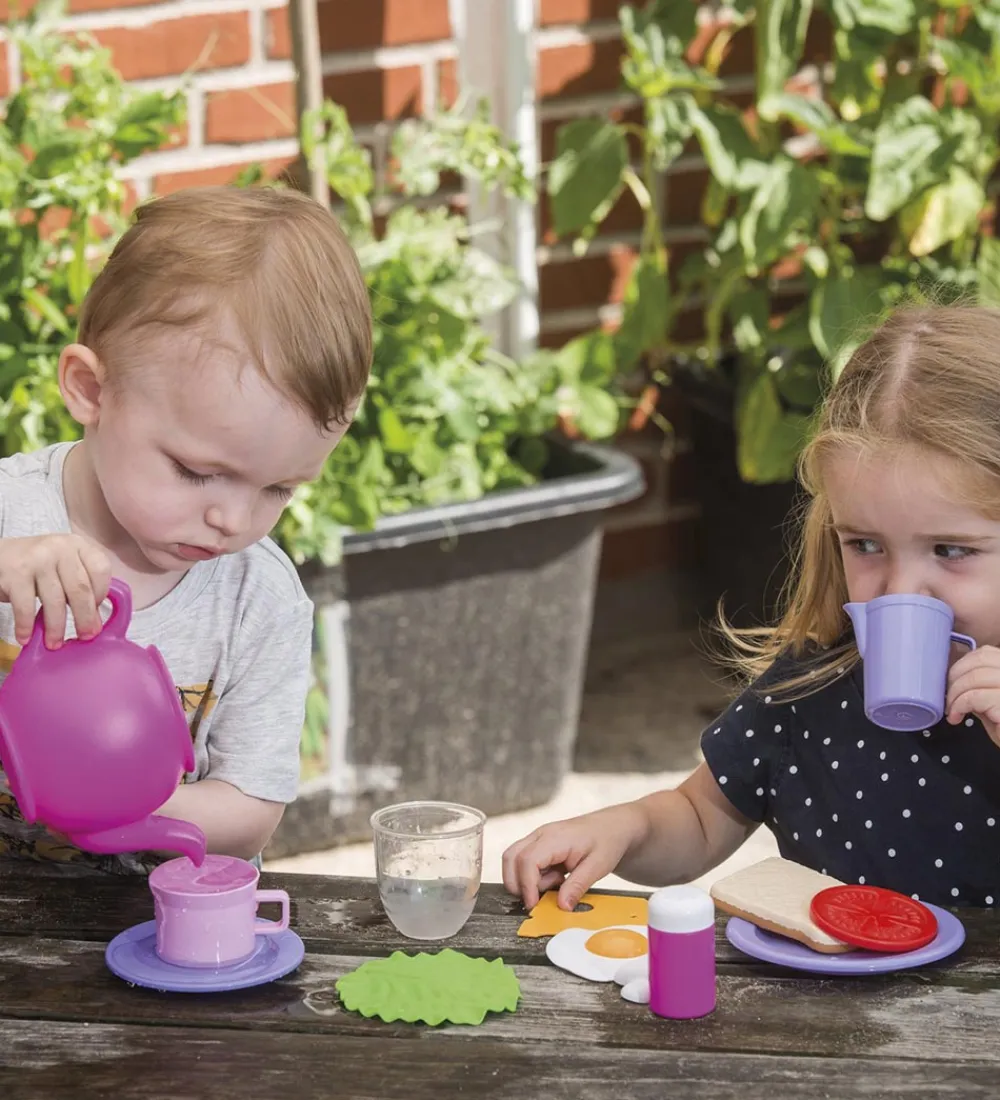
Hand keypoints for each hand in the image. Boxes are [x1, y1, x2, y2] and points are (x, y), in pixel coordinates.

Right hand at [0, 534, 110, 648]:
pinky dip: (26, 626)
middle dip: (84, 617)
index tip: (95, 613)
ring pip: (55, 600)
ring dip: (56, 627)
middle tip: (85, 636)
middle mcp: (60, 548)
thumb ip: (80, 587)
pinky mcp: (15, 573)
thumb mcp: (63, 567)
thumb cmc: (37, 566)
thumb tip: (94, 625)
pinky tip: (26, 638)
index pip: (101, 569)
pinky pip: (26, 607)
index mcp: (78, 545)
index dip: (101, 594)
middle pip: (80, 588)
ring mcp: (37, 559)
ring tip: (54, 643)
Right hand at [501, 803, 647, 911]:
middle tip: (540, 898)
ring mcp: (538, 838)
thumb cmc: (607, 841)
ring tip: (556, 883)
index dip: (527, 886)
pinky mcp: (539, 845)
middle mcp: (541, 835)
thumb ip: (578, 885)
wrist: (613, 827)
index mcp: (555, 837)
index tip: (534, 905)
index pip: (527, 860)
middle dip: (518, 884)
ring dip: (527, 880)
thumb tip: (561, 906)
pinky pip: (524, 862)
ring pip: (514, 860)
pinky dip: (533, 876)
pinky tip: (555, 878)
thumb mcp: (598, 866)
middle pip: (511, 858)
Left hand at [947, 645, 999, 743]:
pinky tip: (956, 717)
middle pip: (979, 662)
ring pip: (974, 678)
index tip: (952, 681)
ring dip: (955, 694)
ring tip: (952, 710)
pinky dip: (958, 706)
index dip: (963, 665)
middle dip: (956, 678)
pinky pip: (974, 697)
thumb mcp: (991, 701)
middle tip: (949, 697)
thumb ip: (979, 685)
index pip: (986, 653)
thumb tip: (955, 679)